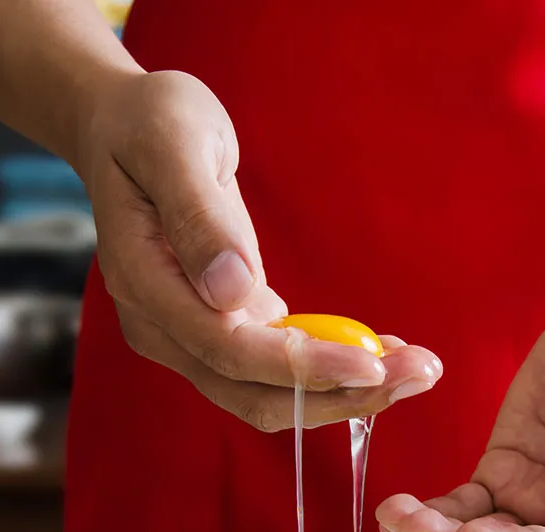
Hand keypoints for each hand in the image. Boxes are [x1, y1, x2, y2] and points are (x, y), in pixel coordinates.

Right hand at [75, 71, 440, 429]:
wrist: (124, 130)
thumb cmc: (149, 124)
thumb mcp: (174, 143)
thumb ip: (200, 216)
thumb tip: (232, 290)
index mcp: (145, 282)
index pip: (227, 349)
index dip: (300, 367)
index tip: (370, 364)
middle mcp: (162, 327)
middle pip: (253, 393)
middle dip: (340, 393)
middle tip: (421, 372)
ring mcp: (187, 337)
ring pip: (268, 395)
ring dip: (343, 392)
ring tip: (416, 368)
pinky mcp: (217, 332)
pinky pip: (274, 371)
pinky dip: (328, 370)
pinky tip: (380, 352)